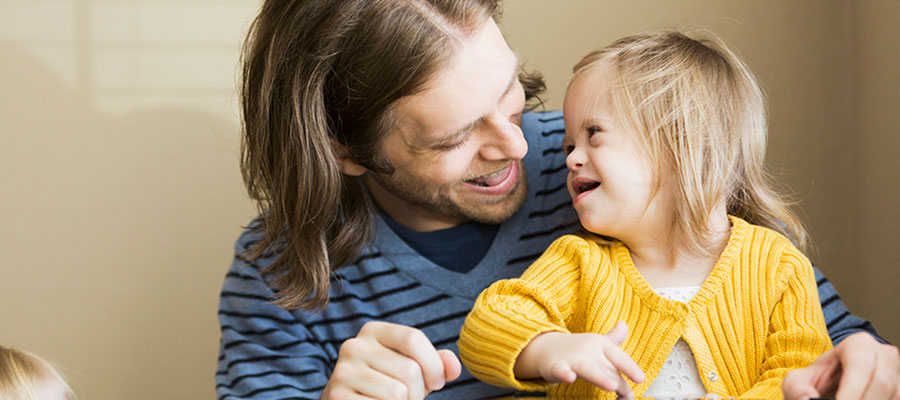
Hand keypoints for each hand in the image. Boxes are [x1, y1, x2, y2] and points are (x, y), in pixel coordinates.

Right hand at [320, 321, 461, 399]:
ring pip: (398, 393)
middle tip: (410, 399)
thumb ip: (435, 363)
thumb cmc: (385, 386)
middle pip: (410, 370)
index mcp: (373, 331)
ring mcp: (343, 372)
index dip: (434, 365)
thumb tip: (454, 368)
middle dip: (419, 393)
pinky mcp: (338, 396)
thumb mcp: (410, 369)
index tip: (437, 382)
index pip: (413, 338)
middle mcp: (354, 346)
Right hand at [514, 321, 645, 398]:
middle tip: (628, 394)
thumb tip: (625, 325)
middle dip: (618, 381)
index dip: (630, 367)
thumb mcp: (596, 342)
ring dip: (600, 377)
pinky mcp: (556, 366)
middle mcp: (588, 350)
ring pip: (588, 369)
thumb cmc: (576, 349)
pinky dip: (564, 373)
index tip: (641, 379)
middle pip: (606, 367)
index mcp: (600, 344)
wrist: (544, 347)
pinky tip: (570, 377)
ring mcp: (572, 358)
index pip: (618, 356)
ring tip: (611, 386)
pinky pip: (560, 370)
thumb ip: (614, 338)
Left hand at [782, 332, 899, 399]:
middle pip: (882, 382)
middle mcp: (884, 355)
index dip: (851, 390)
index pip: (860, 366)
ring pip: (893, 396)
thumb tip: (807, 398)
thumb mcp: (798, 381)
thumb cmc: (818, 380)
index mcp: (859, 344)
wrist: (834, 386)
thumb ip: (797, 388)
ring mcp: (897, 374)